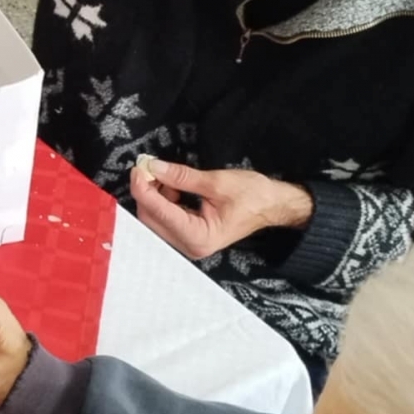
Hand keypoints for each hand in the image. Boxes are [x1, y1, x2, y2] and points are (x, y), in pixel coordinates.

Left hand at [130, 159, 312, 259]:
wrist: (273, 205)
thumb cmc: (253, 195)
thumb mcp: (216, 182)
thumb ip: (181, 177)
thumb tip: (154, 167)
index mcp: (199, 237)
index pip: (159, 213)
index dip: (144, 189)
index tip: (139, 168)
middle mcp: (190, 246)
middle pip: (151, 220)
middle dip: (147, 192)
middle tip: (149, 167)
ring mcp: (189, 244)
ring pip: (155, 220)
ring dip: (154, 196)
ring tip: (166, 175)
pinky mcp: (189, 237)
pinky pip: (165, 219)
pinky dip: (163, 201)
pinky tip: (172, 187)